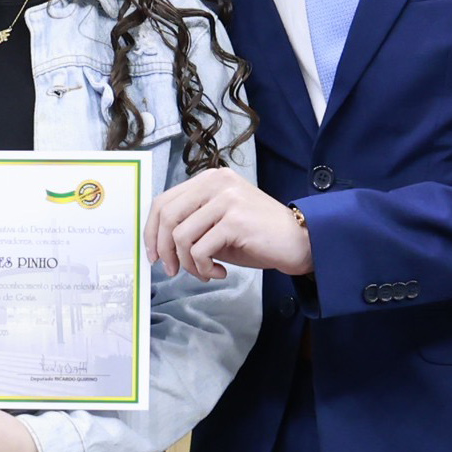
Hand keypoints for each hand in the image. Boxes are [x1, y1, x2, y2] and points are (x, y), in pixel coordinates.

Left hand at [148, 167, 305, 278]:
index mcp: (209, 179)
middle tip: (172, 270)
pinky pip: (200, 250)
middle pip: (167, 217)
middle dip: (164, 250)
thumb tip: (157, 244)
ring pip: (181, 236)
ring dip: (188, 264)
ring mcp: (227, 199)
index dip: (151, 231)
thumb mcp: (217, 223)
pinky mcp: (235, 220)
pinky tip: (219, 272)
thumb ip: (191, 223)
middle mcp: (216, 183)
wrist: (299, 242)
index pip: (163, 201)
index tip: (154, 254)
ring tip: (205, 272)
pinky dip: (204, 268)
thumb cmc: (257, 236)